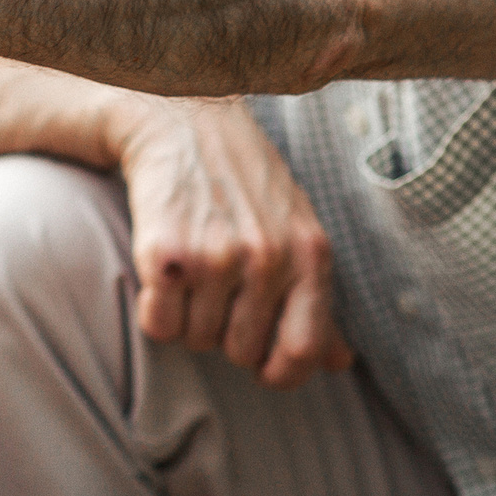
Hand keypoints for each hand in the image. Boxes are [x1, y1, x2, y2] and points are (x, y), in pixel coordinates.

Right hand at [107, 95, 354, 387]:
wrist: (182, 122)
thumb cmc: (245, 183)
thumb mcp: (297, 231)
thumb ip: (316, 300)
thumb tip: (341, 363)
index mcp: (310, 255)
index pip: (304, 350)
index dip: (281, 373)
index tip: (262, 368)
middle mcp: (267, 258)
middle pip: (241, 351)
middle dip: (224, 334)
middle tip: (215, 294)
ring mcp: (216, 256)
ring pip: (196, 340)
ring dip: (187, 321)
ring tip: (190, 276)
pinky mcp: (165, 254)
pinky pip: (158, 324)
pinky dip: (155, 311)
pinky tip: (162, 277)